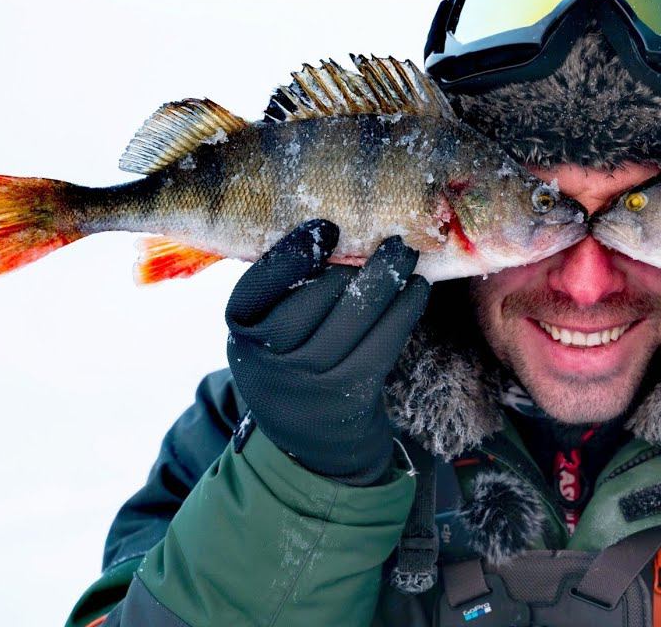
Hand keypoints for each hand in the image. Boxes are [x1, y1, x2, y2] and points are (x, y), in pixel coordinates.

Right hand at [225, 220, 429, 484]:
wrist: (307, 434)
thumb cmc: (287, 358)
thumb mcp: (263, 330)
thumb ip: (280, 289)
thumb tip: (332, 232)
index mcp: (242, 331)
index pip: (259, 285)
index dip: (294, 252)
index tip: (328, 226)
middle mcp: (270, 357)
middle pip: (315, 297)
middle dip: (353, 263)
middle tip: (386, 239)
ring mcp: (311, 377)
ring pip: (354, 315)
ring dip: (387, 278)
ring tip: (405, 254)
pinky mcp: (350, 390)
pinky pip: (384, 341)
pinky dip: (405, 310)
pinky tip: (417, 288)